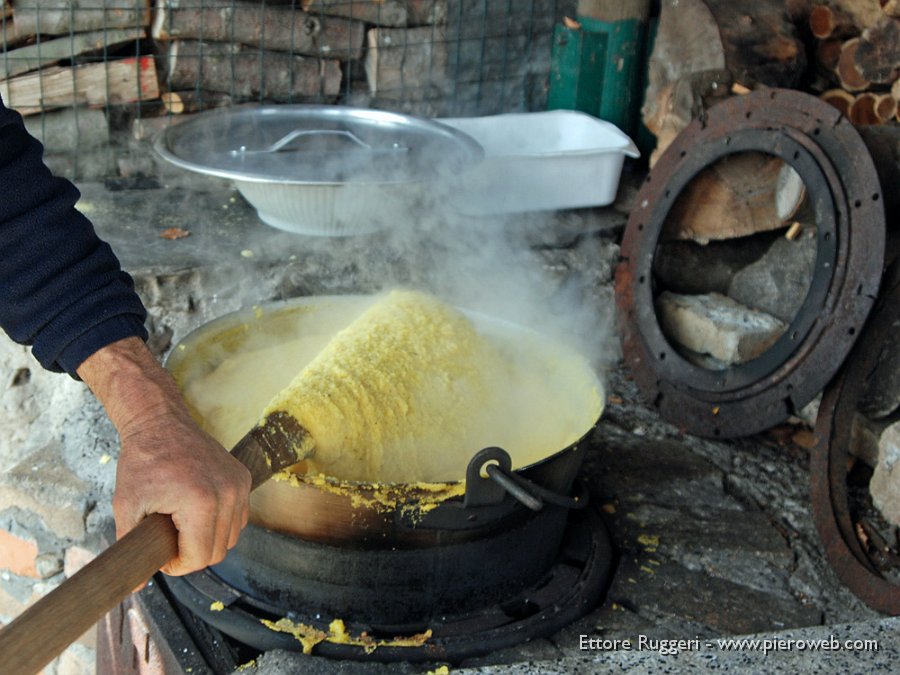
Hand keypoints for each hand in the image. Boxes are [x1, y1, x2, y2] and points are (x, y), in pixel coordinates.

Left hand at [77, 337, 250, 575]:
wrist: (160, 423)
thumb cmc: (142, 461)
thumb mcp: (127, 506)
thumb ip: (131, 547)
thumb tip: (132, 584)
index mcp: (201, 503)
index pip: (199, 557)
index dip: (177, 565)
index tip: (161, 555)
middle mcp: (228, 494)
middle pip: (217, 552)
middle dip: (192, 555)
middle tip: (170, 542)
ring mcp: (239, 485)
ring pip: (231, 537)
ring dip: (208, 540)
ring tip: (183, 527)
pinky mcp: (243, 478)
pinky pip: (238, 518)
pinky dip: (221, 524)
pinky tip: (199, 515)